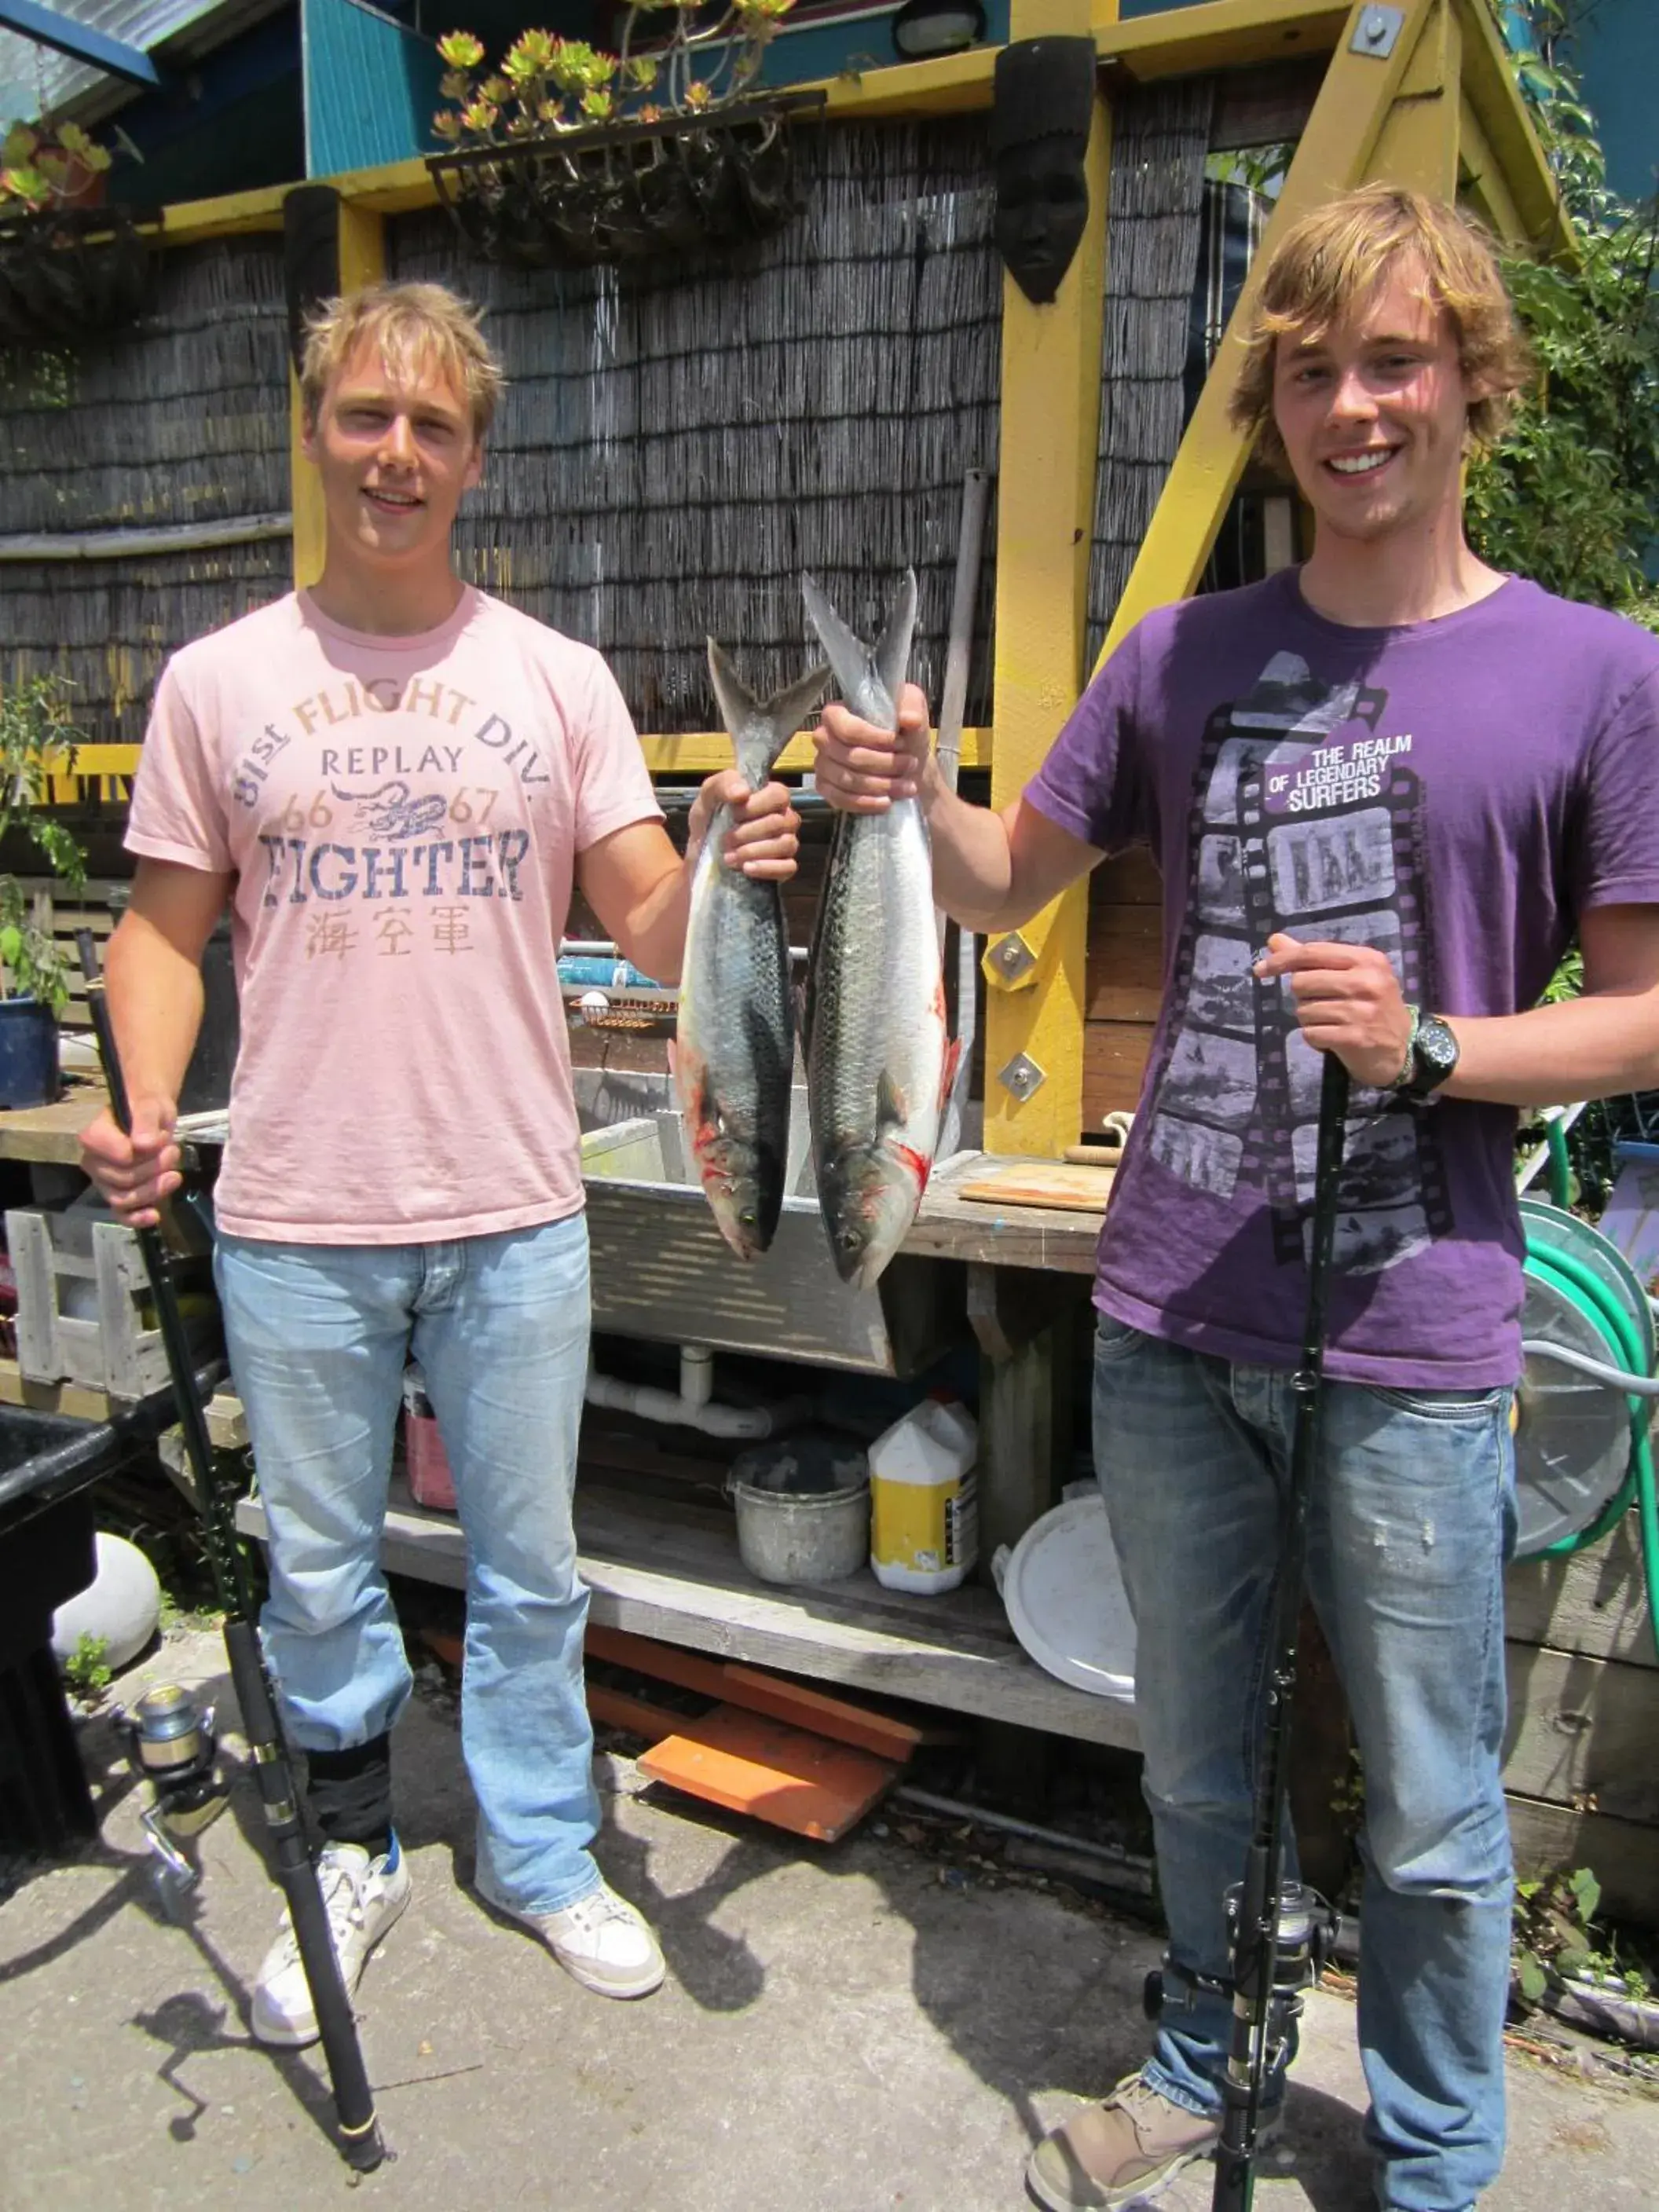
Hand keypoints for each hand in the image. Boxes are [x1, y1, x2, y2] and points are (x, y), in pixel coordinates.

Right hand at [79, 1095, 180, 1228]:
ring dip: (153, 1189)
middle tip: (173, 1152)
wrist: (152, 1116)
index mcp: (95, 1135)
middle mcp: (94, 1161)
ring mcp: (104, 1181)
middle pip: (121, 1179)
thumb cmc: (146, 1105)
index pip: (107, 1153)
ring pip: (123, 1198)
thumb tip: (144, 1145)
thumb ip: (145, 1120)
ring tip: (174, 1174)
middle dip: (153, 1169)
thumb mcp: (150, 1104)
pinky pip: (121, 1214)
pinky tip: (155, 1216)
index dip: (134, 1153)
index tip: (158, 1140)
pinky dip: (137, 1218)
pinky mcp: (118, 1194)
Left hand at [689, 770, 800, 881]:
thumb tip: (743, 792)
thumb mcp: (708, 796)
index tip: (733, 815)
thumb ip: (724, 785)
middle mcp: (784, 819)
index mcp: (770, 797)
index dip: (756, 806)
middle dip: (747, 833)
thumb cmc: (710, 820)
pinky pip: (788, 868)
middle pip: (780, 822)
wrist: (701, 853)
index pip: (779, 795)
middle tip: (725, 840)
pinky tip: (746, 868)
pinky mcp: (784, 868)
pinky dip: (766, 868)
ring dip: (753, 851)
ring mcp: (787, 844)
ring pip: (786, 844)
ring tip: (729, 857)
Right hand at [811, 681, 931, 812]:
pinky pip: (840, 799)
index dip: (872, 738)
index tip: (900, 743)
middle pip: (849, 756)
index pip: (846, 727)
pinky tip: (886, 802)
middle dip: (884, 764)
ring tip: (906, 786)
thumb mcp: (913, 715)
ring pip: (847, 780)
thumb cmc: (906, 735)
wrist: (907, 767)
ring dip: (880, 785)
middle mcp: (823, 737)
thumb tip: (910, 720)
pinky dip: (866, 803)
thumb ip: (912, 710)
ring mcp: (822, 764)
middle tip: (910, 764)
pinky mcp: (826, 788)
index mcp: (838, 713)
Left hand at [1252, 933, 1412, 1088]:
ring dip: (1309, 1019)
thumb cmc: (1369, 1005)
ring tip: (1331, 1022)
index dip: (1282, 960)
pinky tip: (1331, 1037)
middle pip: (1302, 982)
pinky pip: (1311, 1034)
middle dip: (1302, 997)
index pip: (1312, 952)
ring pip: (1304, 1011)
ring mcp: (1363, 1011)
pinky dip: (1314, 1038)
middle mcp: (1367, 981)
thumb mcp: (1349, 974)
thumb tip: (1274, 940)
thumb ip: (1311, 958)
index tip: (1260, 969)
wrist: (1401, 1048)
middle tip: (1321, 1004)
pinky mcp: (1357, 1038)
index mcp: (1366, 959)